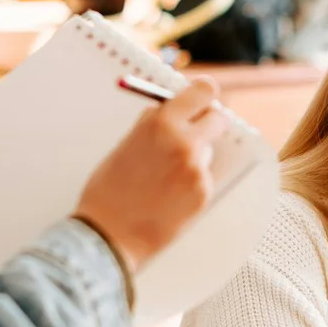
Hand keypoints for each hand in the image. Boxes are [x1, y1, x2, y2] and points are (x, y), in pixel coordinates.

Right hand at [73, 78, 228, 270]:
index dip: (204, 95)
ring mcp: (197, 169)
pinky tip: (167, 199)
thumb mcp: (127, 144)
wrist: (109, 235)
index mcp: (161, 123)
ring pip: (208, 152)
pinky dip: (191, 186)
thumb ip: (153, 125)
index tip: (202, 101)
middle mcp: (184, 141)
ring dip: (195, 158)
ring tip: (164, 180)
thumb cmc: (110, 190)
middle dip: (207, 125)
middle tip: (194, 135)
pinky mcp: (203, 193)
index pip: (204, 91)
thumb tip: (174, 110)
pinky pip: (204, 179)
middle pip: (218, 118)